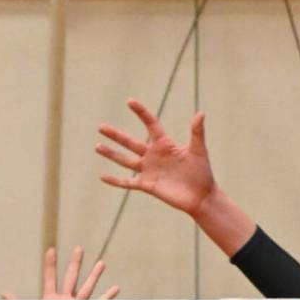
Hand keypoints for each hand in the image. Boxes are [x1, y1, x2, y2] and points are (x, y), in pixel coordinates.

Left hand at [4, 247, 118, 299]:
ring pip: (86, 288)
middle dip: (75, 263)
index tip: (51, 250)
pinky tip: (115, 289)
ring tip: (101, 263)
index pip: (50, 278)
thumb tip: (3, 293)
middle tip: (79, 248)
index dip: (50, 265)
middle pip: (71, 278)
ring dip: (94, 276)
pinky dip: (107, 297)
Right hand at [96, 98, 214, 216]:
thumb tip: (200, 113)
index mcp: (165, 144)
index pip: (150, 124)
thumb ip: (197, 133)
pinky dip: (115, 181)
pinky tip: (102, 176)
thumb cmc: (202, 173)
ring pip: (125, 160)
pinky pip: (127, 182)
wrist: (200, 196)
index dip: (141, 113)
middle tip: (101, 127)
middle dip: (115, 135)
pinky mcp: (146, 186)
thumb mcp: (199, 150)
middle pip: (130, 142)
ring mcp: (148, 171)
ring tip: (97, 146)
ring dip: (111, 154)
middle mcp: (153, 155)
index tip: (130, 102)